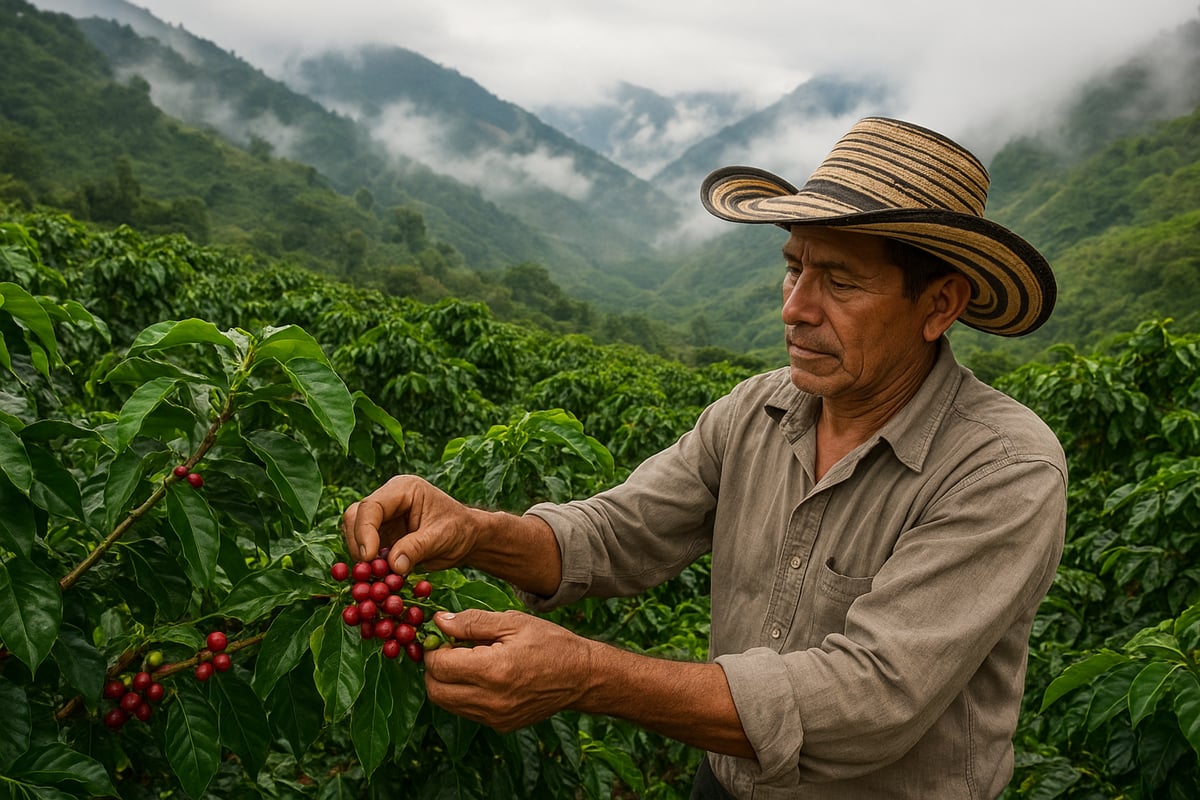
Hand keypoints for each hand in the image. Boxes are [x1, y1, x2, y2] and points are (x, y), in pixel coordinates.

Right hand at [341, 475, 478, 574]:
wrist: (467, 538)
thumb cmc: (459, 530)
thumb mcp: (441, 537)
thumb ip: (417, 548)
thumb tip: (393, 566)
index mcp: (403, 489)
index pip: (371, 506)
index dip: (364, 531)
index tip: (369, 557)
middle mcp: (388, 501)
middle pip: (355, 517)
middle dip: (358, 544)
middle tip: (369, 571)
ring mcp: (383, 519)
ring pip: (355, 534)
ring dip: (362, 558)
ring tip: (379, 576)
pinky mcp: (382, 537)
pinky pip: (365, 550)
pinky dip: (369, 566)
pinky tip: (382, 578)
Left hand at [424, 609, 592, 731]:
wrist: (582, 677)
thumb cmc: (550, 643)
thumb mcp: (513, 622)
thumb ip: (472, 622)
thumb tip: (438, 621)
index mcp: (493, 670)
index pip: (438, 665)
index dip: (434, 647)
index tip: (444, 636)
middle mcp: (491, 700)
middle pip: (435, 690)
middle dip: (433, 668)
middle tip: (450, 649)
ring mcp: (495, 717)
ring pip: (447, 703)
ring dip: (446, 682)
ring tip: (467, 661)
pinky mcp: (500, 726)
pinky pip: (466, 711)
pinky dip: (463, 694)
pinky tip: (482, 676)